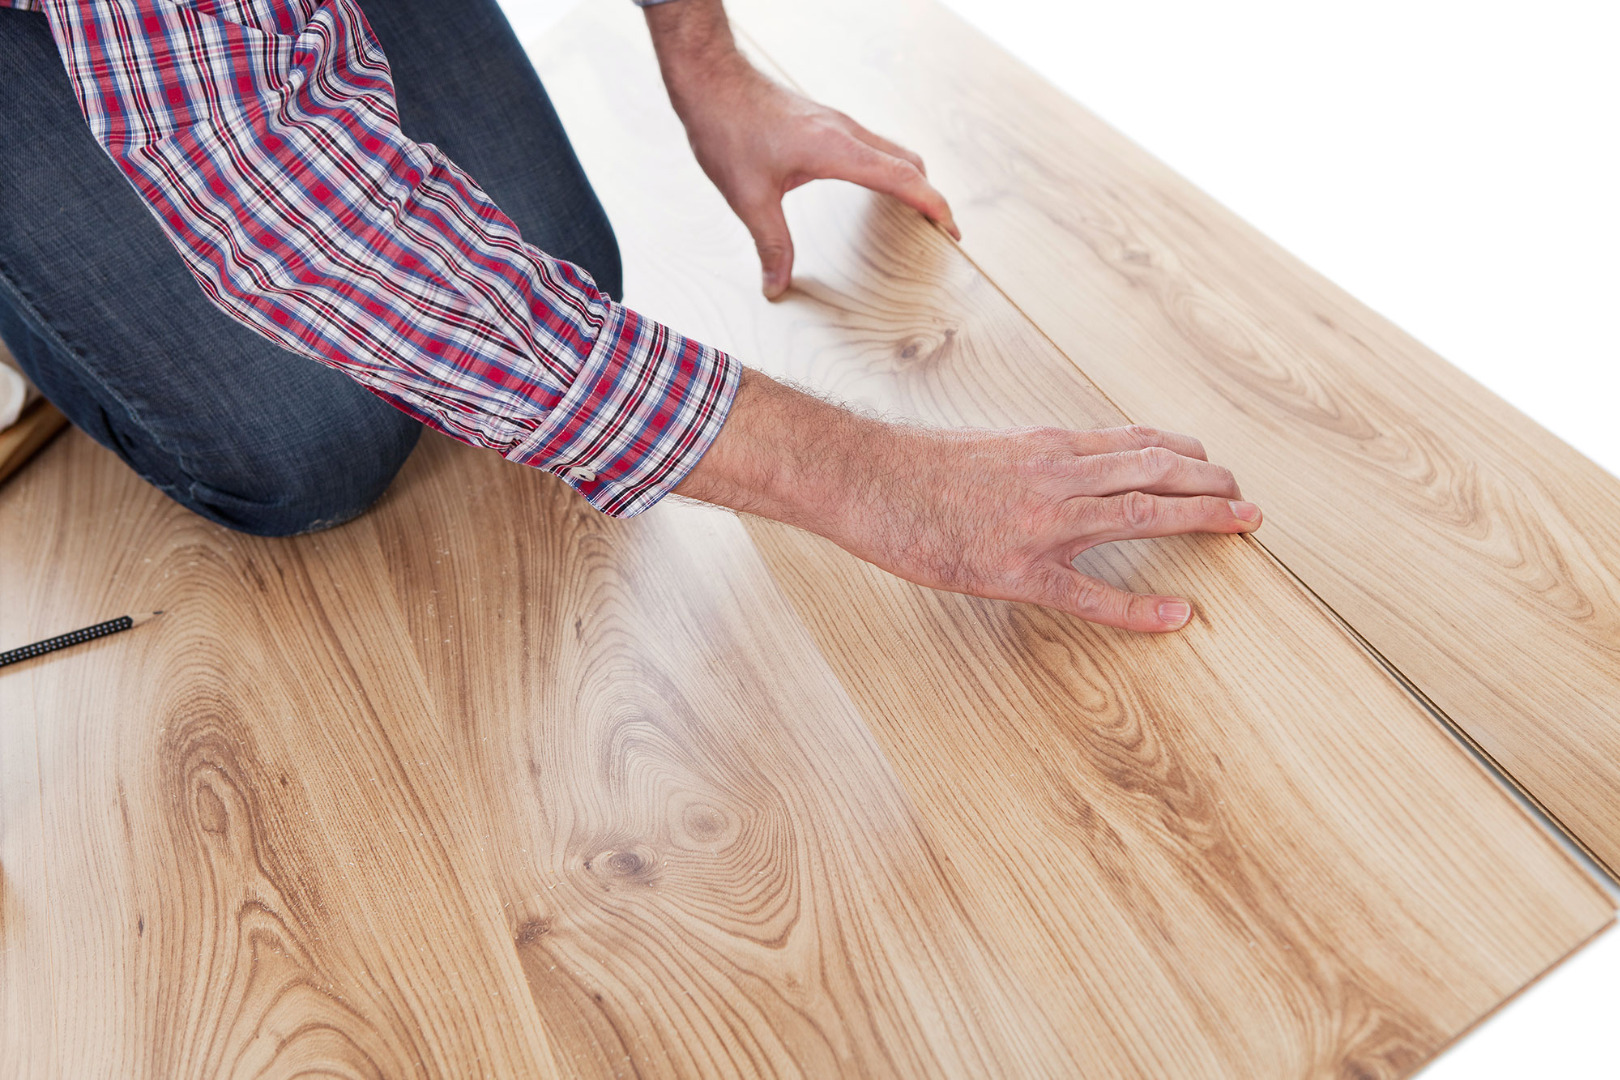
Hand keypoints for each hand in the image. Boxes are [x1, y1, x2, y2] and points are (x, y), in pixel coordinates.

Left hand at [645, 0, 957, 297]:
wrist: (711, 80)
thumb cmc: (728, 128)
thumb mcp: (748, 197)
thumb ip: (771, 244)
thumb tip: (777, 286)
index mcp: (837, 149)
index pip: (903, 178)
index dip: (933, 205)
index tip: (951, 230)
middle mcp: (845, 132)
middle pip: (909, 162)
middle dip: (931, 196)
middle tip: (942, 229)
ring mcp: (837, 123)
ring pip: (892, 150)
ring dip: (912, 180)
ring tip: (916, 212)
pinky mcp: (825, 122)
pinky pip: (872, 145)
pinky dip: (888, 168)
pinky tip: (874, 187)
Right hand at [675, 370, 1261, 632]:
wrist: (865, 479)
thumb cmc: (912, 468)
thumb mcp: (984, 449)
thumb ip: (1029, 460)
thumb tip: (1057, 467)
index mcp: (1045, 446)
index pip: (1132, 443)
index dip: (1181, 452)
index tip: (1210, 461)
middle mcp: (1056, 475)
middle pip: (1154, 470)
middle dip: (1209, 482)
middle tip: (1248, 499)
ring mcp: (1042, 522)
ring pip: (1141, 513)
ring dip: (1200, 516)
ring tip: (1241, 524)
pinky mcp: (1019, 570)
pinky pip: (1093, 593)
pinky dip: (1142, 606)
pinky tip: (1179, 615)